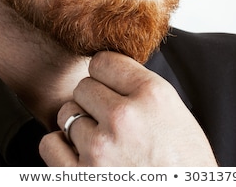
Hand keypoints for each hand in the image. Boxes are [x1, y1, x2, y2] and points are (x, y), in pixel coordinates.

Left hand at [39, 51, 216, 165]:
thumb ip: (140, 87)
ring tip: (102, 139)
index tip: (110, 84)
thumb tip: (109, 71)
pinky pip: (50, 144)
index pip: (103, 61)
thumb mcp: (174, 111)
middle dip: (94, 99)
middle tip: (110, 117)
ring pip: (67, 113)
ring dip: (80, 124)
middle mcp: (123, 116)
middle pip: (83, 85)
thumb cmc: (185, 165)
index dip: (106, 73)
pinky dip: (61, 147)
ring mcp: (99, 148)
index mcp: (151, 94)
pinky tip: (81, 153)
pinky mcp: (81, 176)